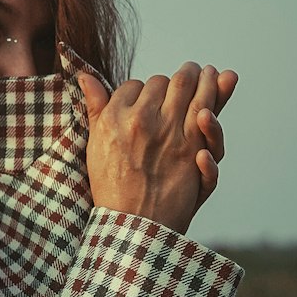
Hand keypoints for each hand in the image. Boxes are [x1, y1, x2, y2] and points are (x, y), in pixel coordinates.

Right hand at [77, 62, 236, 234]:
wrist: (130, 226)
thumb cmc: (110, 187)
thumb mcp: (95, 144)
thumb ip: (95, 107)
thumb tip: (84, 76)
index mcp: (116, 117)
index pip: (137, 85)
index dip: (147, 89)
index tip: (151, 96)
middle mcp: (144, 121)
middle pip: (168, 83)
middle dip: (182, 74)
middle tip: (191, 70)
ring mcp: (172, 136)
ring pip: (194, 94)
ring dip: (206, 80)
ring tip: (211, 73)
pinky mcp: (192, 154)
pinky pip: (207, 128)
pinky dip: (212, 122)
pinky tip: (211, 114)